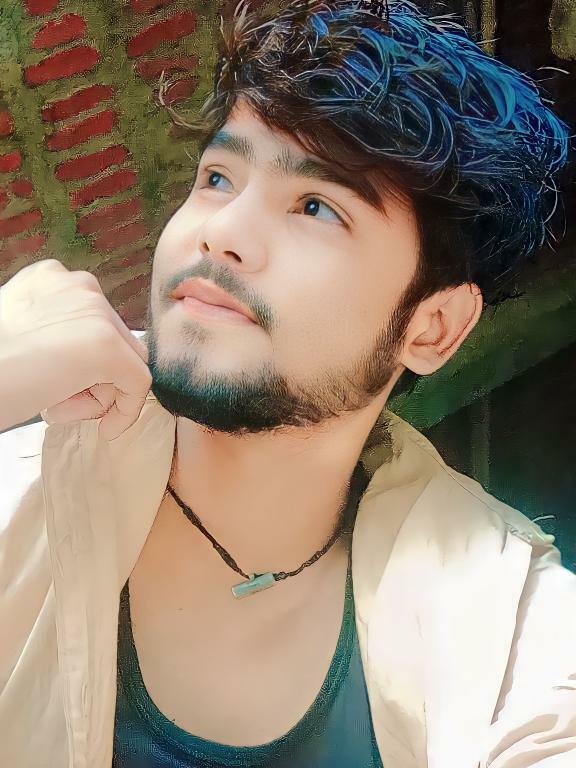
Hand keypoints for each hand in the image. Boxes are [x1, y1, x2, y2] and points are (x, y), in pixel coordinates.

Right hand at [0, 259, 151, 439]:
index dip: (85, 366)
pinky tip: (105, 429)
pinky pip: (139, 385)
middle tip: (53, 399)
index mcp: (54, 278)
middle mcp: (79, 285)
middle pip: (116, 342)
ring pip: (127, 363)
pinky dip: (126, 412)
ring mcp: (96, 314)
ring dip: (97, 396)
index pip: (97, 324)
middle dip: (93, 380)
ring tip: (52, 402)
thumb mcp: (23, 337)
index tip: (60, 389)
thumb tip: (95, 360)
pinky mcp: (106, 347)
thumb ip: (59, 335)